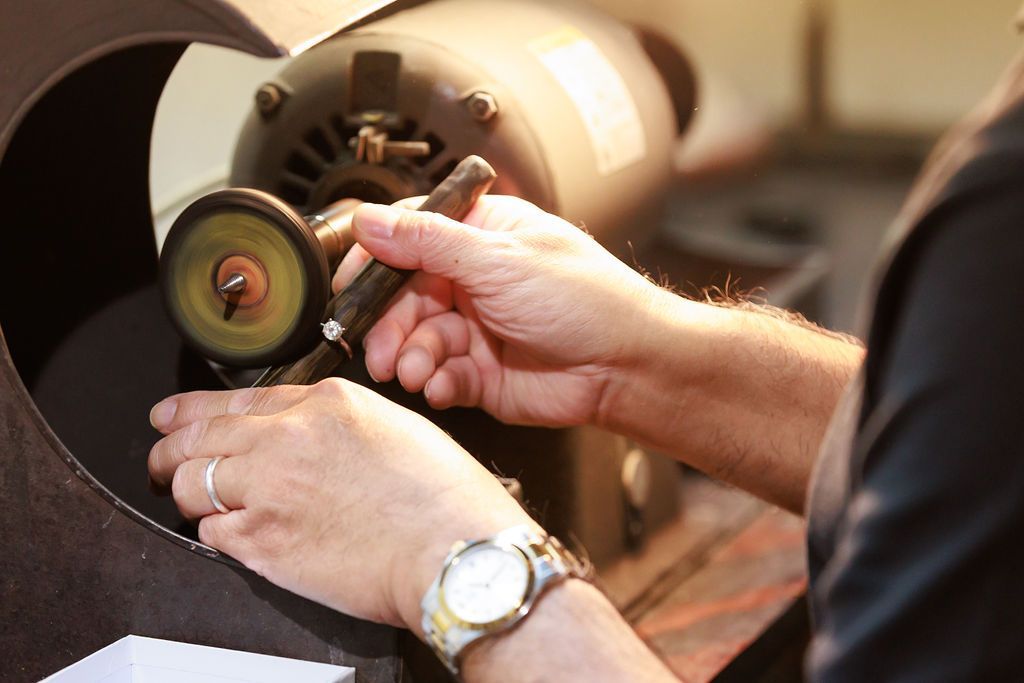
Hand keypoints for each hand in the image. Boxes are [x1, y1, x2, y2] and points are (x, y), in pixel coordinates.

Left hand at [147, 379, 533, 629]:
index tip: (174, 415)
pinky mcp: (262, 540)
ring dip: (185, 489)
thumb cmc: (445, 498)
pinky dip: (215, 531)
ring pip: (191, 480)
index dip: (195, 409)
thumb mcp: (397, 430)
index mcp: (329, 402)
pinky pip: (211, 530)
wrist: (455, 551)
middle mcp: (290, 437)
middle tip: (160, 457)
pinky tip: (231, 532)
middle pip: (201, 434)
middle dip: (170, 447)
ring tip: (184, 497)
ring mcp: (270, 488)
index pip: (240, 398)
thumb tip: (303, 436)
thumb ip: (339, 423)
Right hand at [333, 196, 662, 426]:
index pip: (406, 239)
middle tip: (380, 350)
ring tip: (418, 371)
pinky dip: (435, 383)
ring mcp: (475, 327)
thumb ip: (427, 244)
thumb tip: (370, 222)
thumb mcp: (499, 260)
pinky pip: (439, 376)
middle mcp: (472, 279)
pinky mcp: (480, 372)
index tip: (350, 289)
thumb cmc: (587, 300)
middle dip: (387, 327)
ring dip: (410, 358)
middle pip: (402, 298)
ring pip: (416, 341)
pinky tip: (443, 386)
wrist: (627, 365)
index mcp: (479, 236)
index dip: (373, 264)